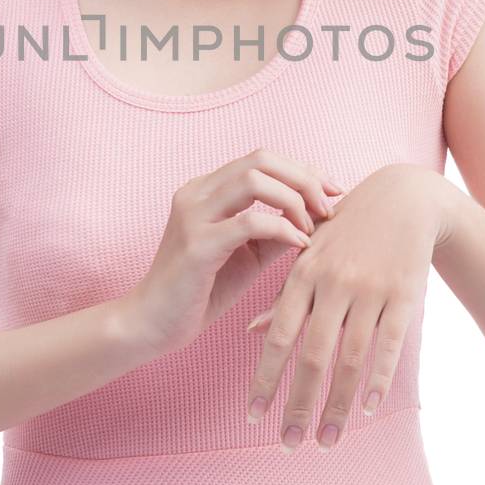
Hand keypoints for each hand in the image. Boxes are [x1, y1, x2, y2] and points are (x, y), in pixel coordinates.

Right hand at [121, 148, 345, 356]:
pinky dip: (284, 228)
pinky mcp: (197, 244)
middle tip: (329, 206)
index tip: (333, 192)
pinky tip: (299, 245)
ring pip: (254, 179)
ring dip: (295, 199)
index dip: (303, 169)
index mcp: (205, 190)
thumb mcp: (248, 255)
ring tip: (311, 227)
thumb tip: (317, 215)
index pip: (262, 159)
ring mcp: (193, 215)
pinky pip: (250, 221)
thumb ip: (277, 231)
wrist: (152, 325)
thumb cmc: (201, 292)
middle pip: (261, 158)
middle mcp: (196, 193)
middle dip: (304, 177)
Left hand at [242, 162, 453, 450]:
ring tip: (327, 440)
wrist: (404, 198)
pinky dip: (378, 378)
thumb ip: (284, 294)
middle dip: (299, 404)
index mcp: (304, 272)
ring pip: (351, 359)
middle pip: (314, 356)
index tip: (253, 416)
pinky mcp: (404, 293)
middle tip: (288, 444)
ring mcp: (371, 289)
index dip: (265, 378)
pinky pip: (389, 345)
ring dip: (338, 405)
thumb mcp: (311, 252)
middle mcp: (334, 283)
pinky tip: (367, 408)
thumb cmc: (348, 230)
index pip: (278, 335)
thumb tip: (252, 333)